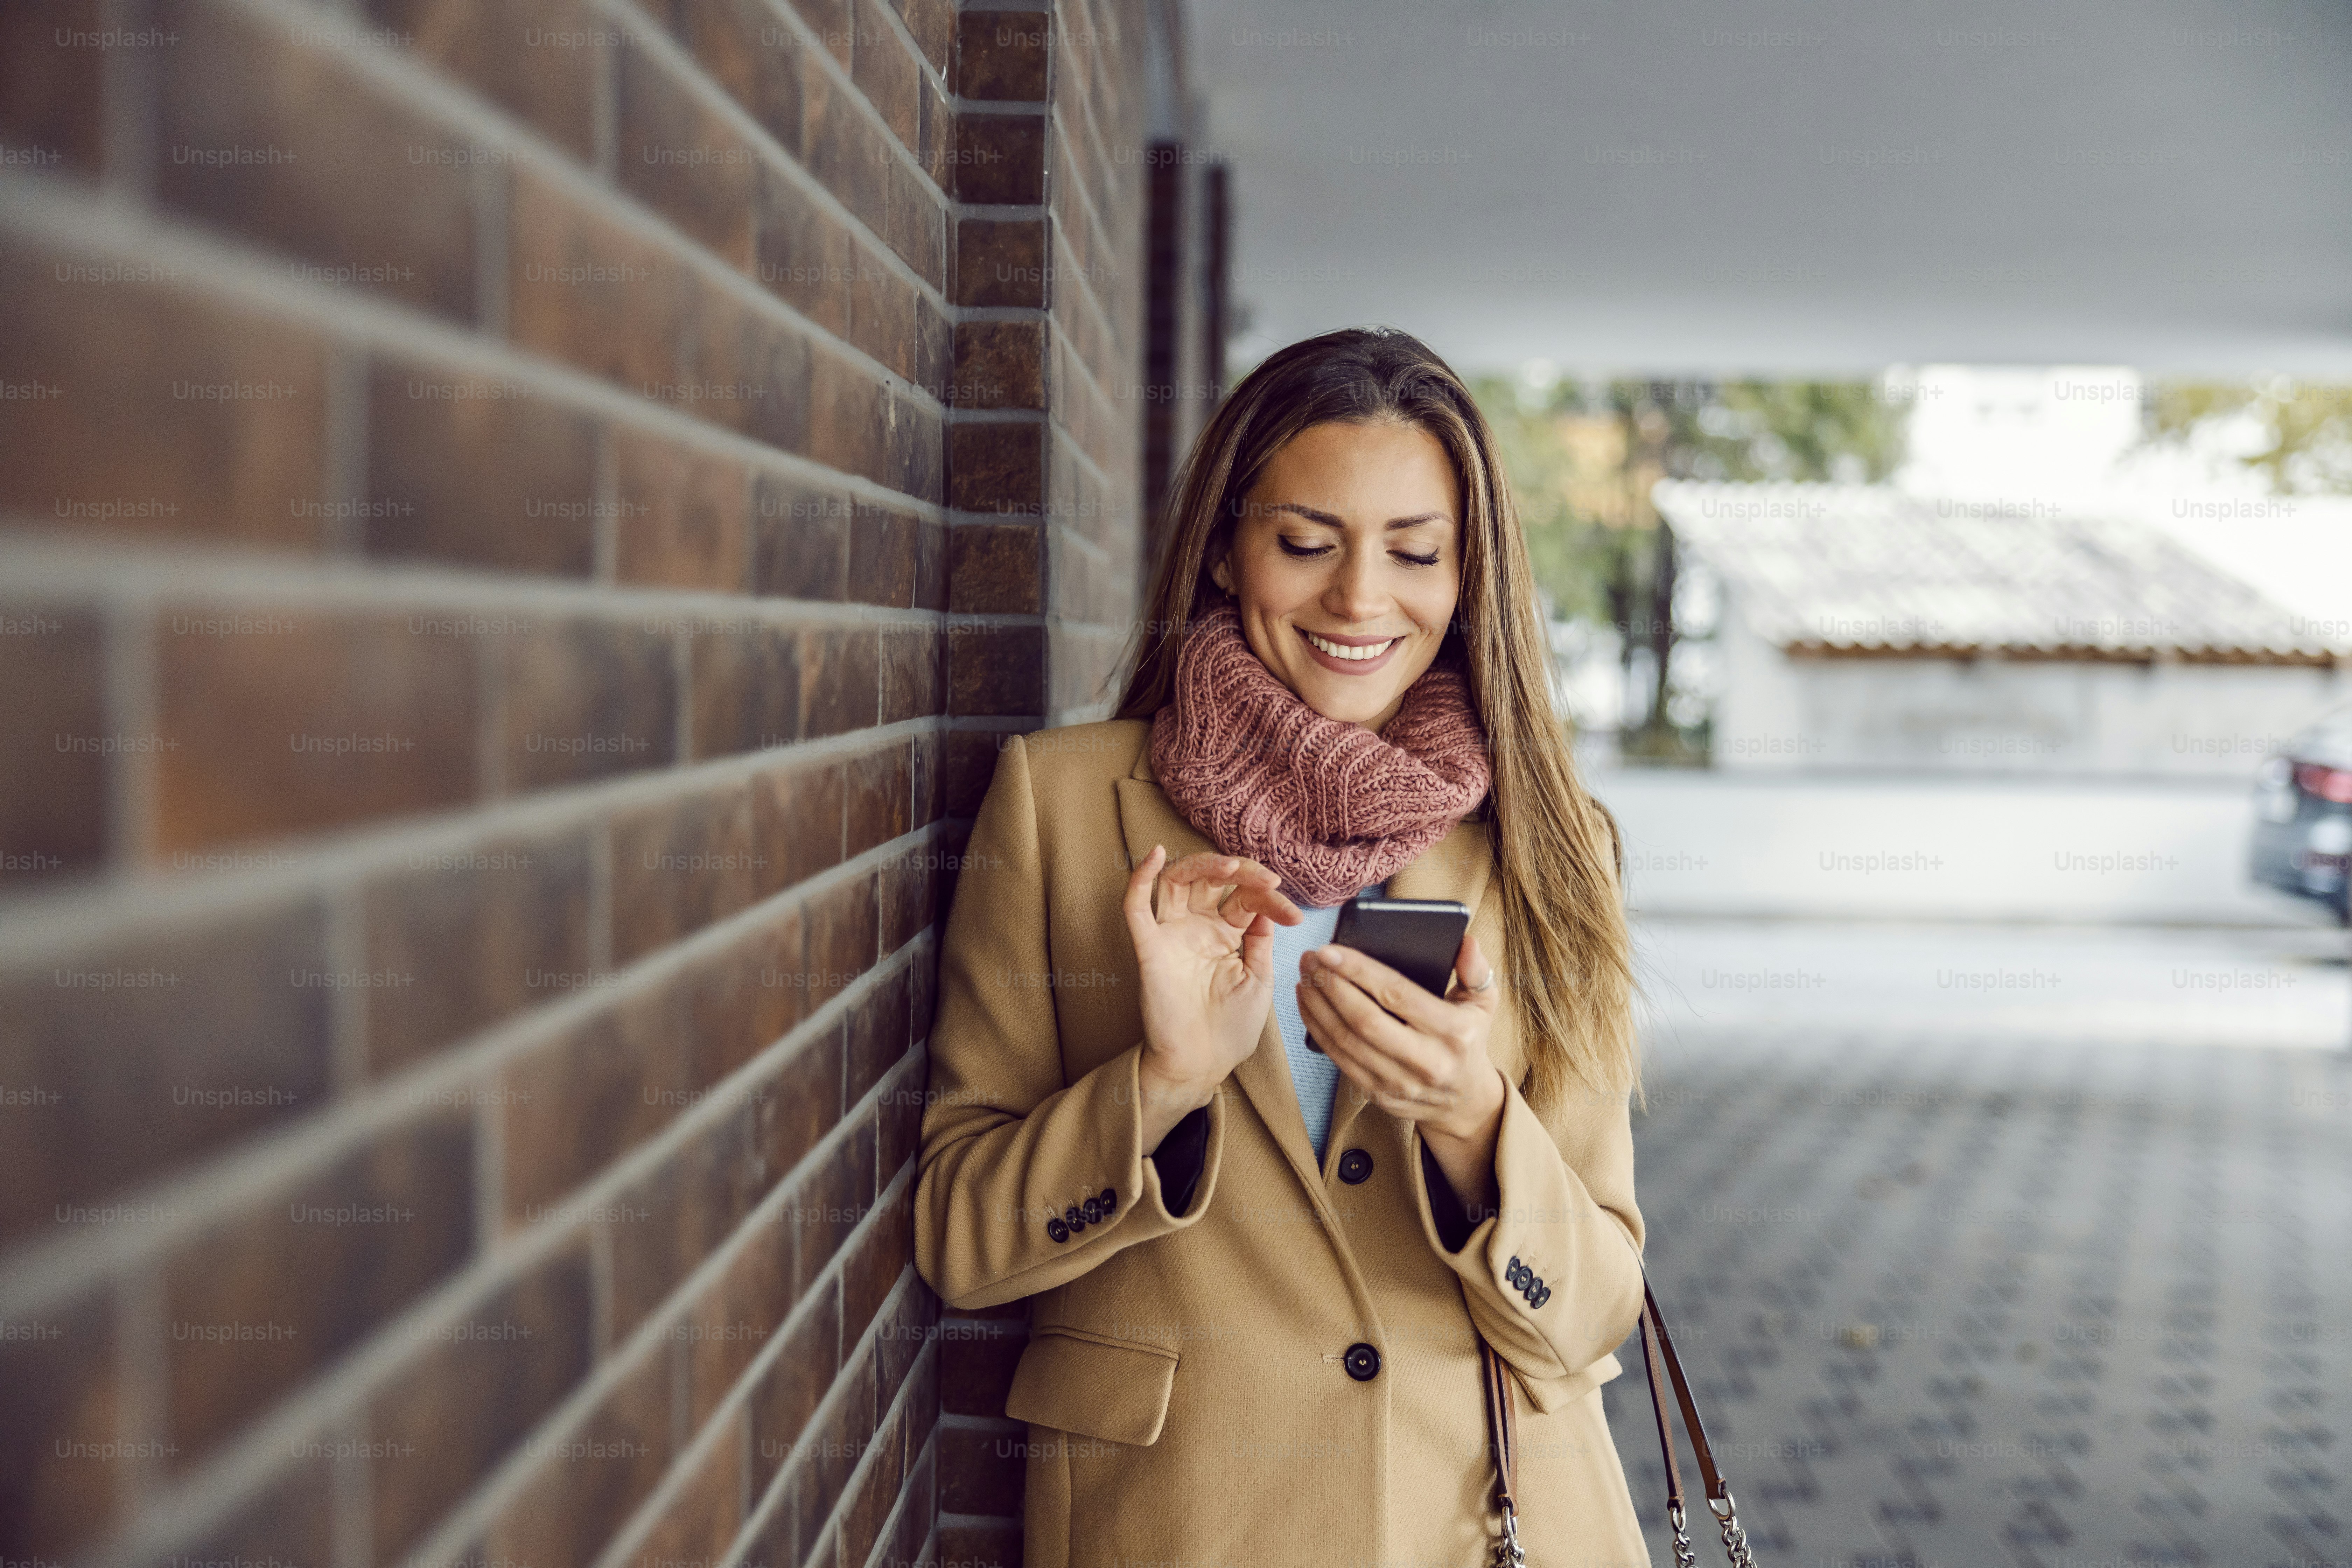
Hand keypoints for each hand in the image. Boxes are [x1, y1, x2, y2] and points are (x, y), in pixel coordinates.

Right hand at [1121, 845, 1303, 1145]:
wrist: (1203, 1064)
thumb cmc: (1231, 1028)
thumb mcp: (1259, 979)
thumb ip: (1261, 941)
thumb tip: (1266, 906)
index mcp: (1227, 935)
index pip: (1245, 898)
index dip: (1270, 898)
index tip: (1295, 915)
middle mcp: (1198, 928)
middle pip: (1211, 879)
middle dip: (1241, 871)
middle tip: (1267, 880)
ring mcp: (1173, 935)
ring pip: (1177, 880)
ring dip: (1201, 864)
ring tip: (1229, 867)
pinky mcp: (1150, 948)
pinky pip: (1136, 907)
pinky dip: (1140, 878)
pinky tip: (1155, 855)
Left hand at [1298, 931, 1506, 1205]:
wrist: (1465, 1101)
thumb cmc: (1470, 1040)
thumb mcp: (1483, 1003)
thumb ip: (1476, 970)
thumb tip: (1466, 941)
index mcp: (1453, 1032)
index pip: (1397, 994)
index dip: (1358, 971)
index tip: (1329, 950)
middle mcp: (1427, 1061)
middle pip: (1364, 1020)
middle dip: (1330, 986)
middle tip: (1310, 959)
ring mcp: (1400, 1083)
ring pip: (1346, 1041)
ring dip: (1318, 1007)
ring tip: (1305, 978)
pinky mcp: (1379, 1095)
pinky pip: (1340, 1060)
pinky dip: (1318, 1031)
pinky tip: (1309, 1005)